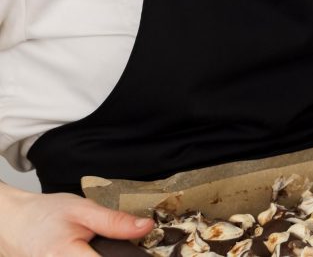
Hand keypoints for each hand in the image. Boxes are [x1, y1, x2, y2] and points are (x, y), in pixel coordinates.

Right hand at [0, 183, 152, 256]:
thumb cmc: (45, 214)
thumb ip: (115, 222)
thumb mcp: (83, 210)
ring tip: (93, 246)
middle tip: (108, 244)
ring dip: (100, 256)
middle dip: (112, 256)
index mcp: (65, 255)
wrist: (16, 222)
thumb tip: (146, 227)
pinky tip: (89, 251)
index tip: (139, 252)